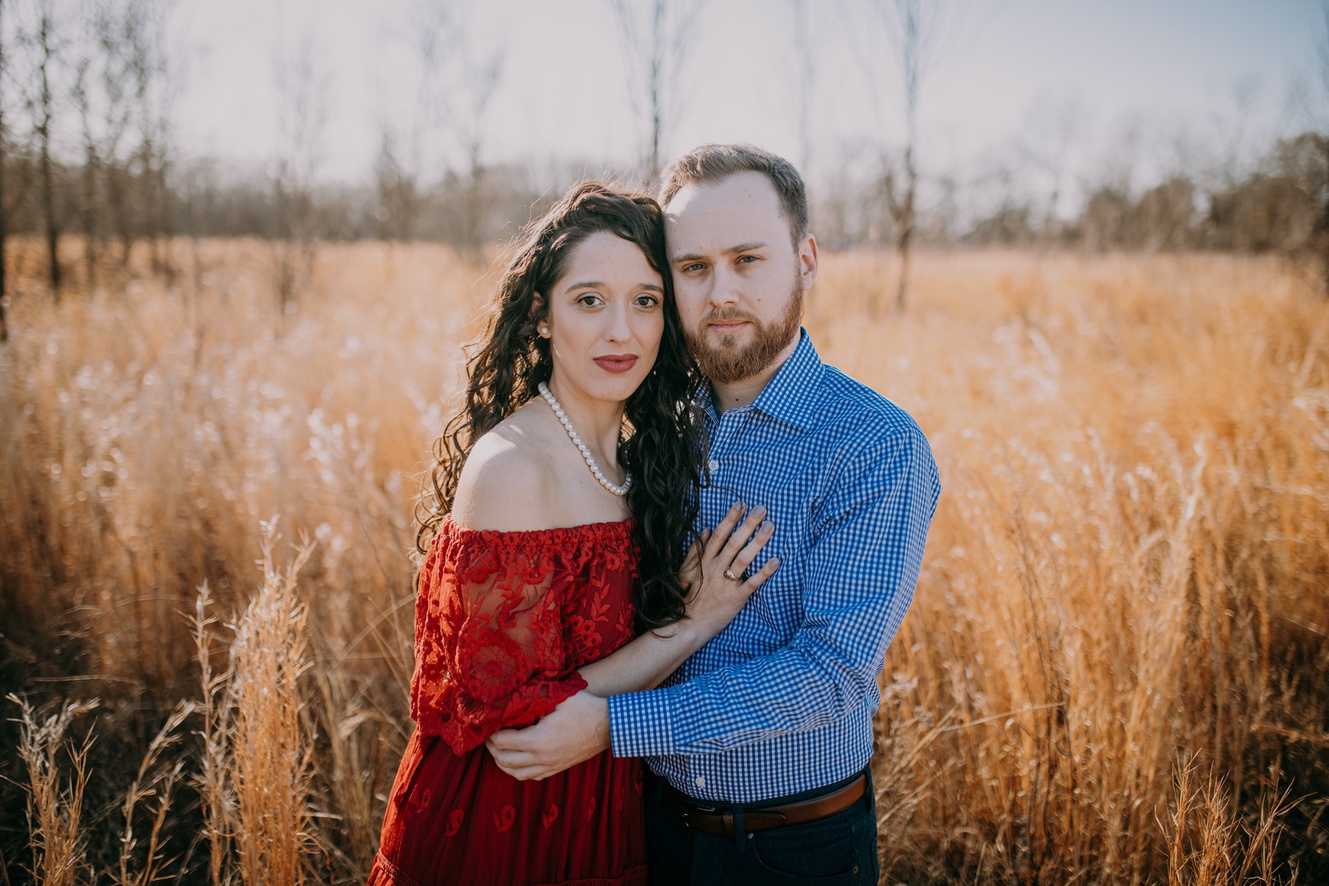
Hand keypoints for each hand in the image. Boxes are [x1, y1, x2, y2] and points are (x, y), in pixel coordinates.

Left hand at [486, 690, 609, 780]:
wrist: (608, 726)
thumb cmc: (584, 708)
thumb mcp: (558, 697)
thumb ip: (536, 695)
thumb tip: (516, 688)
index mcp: (537, 740)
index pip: (503, 741)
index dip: (491, 733)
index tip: (488, 724)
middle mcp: (541, 757)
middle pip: (505, 760)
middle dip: (492, 749)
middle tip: (487, 737)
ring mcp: (549, 766)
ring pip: (516, 774)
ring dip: (503, 763)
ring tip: (498, 750)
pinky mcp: (557, 769)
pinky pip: (532, 776)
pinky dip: (518, 771)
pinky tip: (517, 760)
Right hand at [680, 500, 779, 630]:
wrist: (686, 625)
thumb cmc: (685, 598)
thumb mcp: (684, 571)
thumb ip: (695, 551)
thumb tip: (705, 530)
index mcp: (704, 561)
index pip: (720, 534)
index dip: (731, 518)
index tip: (742, 503)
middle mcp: (716, 568)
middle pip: (735, 541)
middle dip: (749, 523)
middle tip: (763, 508)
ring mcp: (726, 583)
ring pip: (745, 558)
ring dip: (758, 541)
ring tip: (771, 526)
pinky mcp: (735, 598)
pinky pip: (752, 583)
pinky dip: (765, 572)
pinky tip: (776, 560)